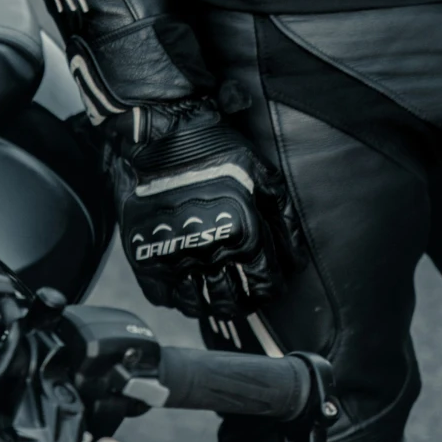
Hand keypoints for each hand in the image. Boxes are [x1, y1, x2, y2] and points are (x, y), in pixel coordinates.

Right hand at [109, 101, 302, 317]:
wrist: (161, 136)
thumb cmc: (215, 150)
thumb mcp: (261, 174)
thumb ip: (282, 218)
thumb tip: (296, 259)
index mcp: (243, 234)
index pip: (265, 285)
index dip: (269, 289)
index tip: (267, 286)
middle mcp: (210, 253)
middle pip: (231, 302)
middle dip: (241, 302)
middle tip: (241, 295)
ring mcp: (175, 258)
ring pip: (197, 305)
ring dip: (209, 305)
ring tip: (213, 295)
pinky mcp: (145, 258)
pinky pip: (163, 297)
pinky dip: (176, 298)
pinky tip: (184, 286)